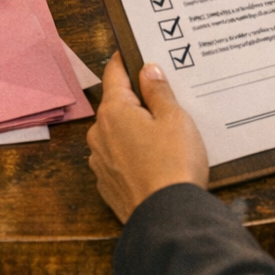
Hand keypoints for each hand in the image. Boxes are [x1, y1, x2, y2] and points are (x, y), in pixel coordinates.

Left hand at [87, 54, 208, 221]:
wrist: (168, 221)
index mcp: (113, 111)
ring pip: (116, 134)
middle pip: (116, 105)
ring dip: (133, 130)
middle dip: (135, 100)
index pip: (114, 73)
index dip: (125, 61)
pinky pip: (118, 159)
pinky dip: (132, 155)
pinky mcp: (108, 186)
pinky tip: (154, 161)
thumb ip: (159, 91)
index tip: (133, 53)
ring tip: (163, 136)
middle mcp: (99, 134)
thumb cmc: (173, 165)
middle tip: (162, 99)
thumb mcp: (175, 119)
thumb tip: (147, 70)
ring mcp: (100, 162)